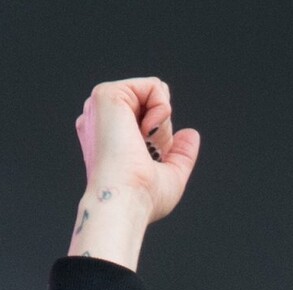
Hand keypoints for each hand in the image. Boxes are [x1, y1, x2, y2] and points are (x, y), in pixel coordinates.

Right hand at [74, 78, 199, 224]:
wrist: (125, 200)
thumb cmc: (142, 198)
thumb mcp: (169, 177)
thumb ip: (181, 154)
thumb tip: (191, 134)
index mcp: (109, 137)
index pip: (146, 121)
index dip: (160, 139)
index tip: (152, 159)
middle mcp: (101, 119)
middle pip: (151, 105)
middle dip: (161, 130)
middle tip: (147, 152)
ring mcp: (102, 106)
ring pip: (153, 92)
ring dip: (162, 121)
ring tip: (144, 142)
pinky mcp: (107, 93)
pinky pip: (153, 85)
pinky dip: (162, 109)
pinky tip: (146, 130)